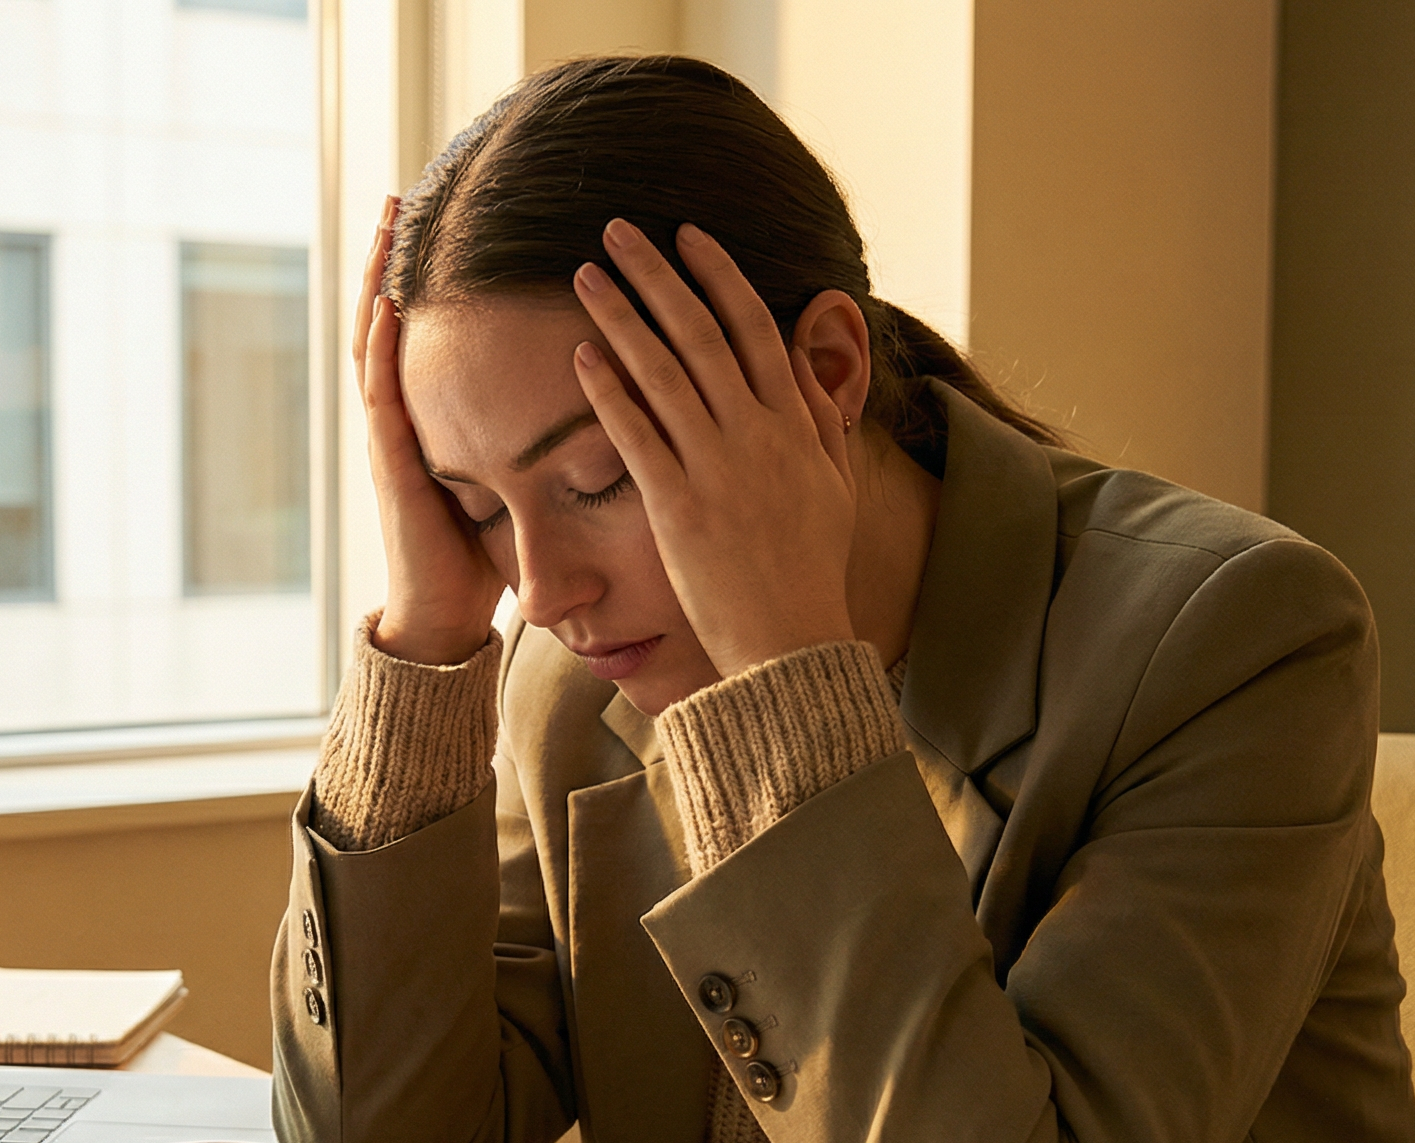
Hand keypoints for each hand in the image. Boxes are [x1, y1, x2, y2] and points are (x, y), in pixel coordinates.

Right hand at [354, 198, 503, 665]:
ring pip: (376, 342)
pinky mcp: (394, 464)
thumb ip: (535, 442)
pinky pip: (380, 392)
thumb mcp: (515, 483)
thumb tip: (593, 397)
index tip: (441, 221)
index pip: (424, 332)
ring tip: (385, 224)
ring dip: (379, 281)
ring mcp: (393, 438)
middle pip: (391, 320)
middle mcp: (406, 418)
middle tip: (399, 196)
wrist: (445, 620)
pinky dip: (381, 345)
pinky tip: (386, 302)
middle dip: (394, 258)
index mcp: (433, 419)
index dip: (427, 278)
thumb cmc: (485, 560)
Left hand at [571, 220, 857, 678]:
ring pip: (663, 372)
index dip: (718, 274)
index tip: (687, 234)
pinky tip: (581, 355)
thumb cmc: (809, 568)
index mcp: (792, 423)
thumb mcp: (833, 483)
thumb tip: (805, 353)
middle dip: (657, 274)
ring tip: (584, 274)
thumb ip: (818, 415)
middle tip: (618, 229)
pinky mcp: (677, 506)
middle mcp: (756, 434)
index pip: (753, 326)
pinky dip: (609, 391)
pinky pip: (637, 436)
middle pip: (701, 333)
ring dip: (621, 315)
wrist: (790, 640)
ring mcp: (716, 468)